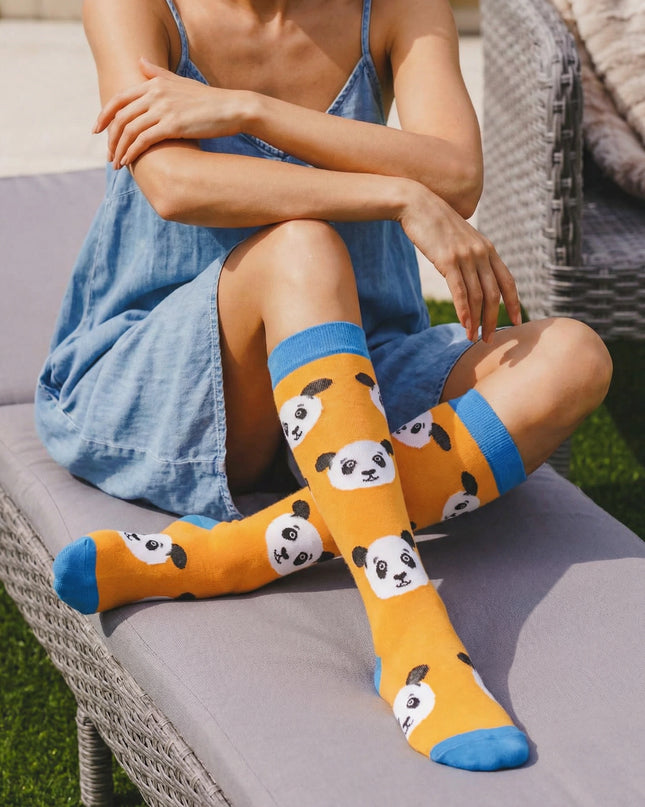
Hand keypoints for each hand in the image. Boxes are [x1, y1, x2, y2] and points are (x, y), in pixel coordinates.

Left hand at [93, 58, 249, 166]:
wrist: (232, 108)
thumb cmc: (208, 99)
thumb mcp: (180, 82)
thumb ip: (157, 73)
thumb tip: (140, 61)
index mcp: (154, 83)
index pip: (119, 99)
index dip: (104, 115)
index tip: (98, 130)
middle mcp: (155, 93)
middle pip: (121, 117)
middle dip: (111, 138)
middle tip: (108, 154)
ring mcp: (163, 109)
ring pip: (130, 130)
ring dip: (119, 149)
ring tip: (117, 163)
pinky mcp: (173, 125)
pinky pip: (144, 140)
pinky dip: (133, 152)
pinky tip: (129, 162)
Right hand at [399, 183, 520, 342]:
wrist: (417, 204)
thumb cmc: (435, 223)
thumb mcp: (460, 238)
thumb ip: (471, 254)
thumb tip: (473, 273)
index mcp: (488, 249)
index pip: (508, 281)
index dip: (514, 304)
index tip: (515, 322)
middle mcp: (481, 253)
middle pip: (494, 294)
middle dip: (493, 319)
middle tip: (489, 338)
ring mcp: (466, 257)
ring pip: (477, 296)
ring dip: (476, 321)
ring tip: (473, 337)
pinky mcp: (448, 261)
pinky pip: (460, 292)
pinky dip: (464, 312)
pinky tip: (464, 325)